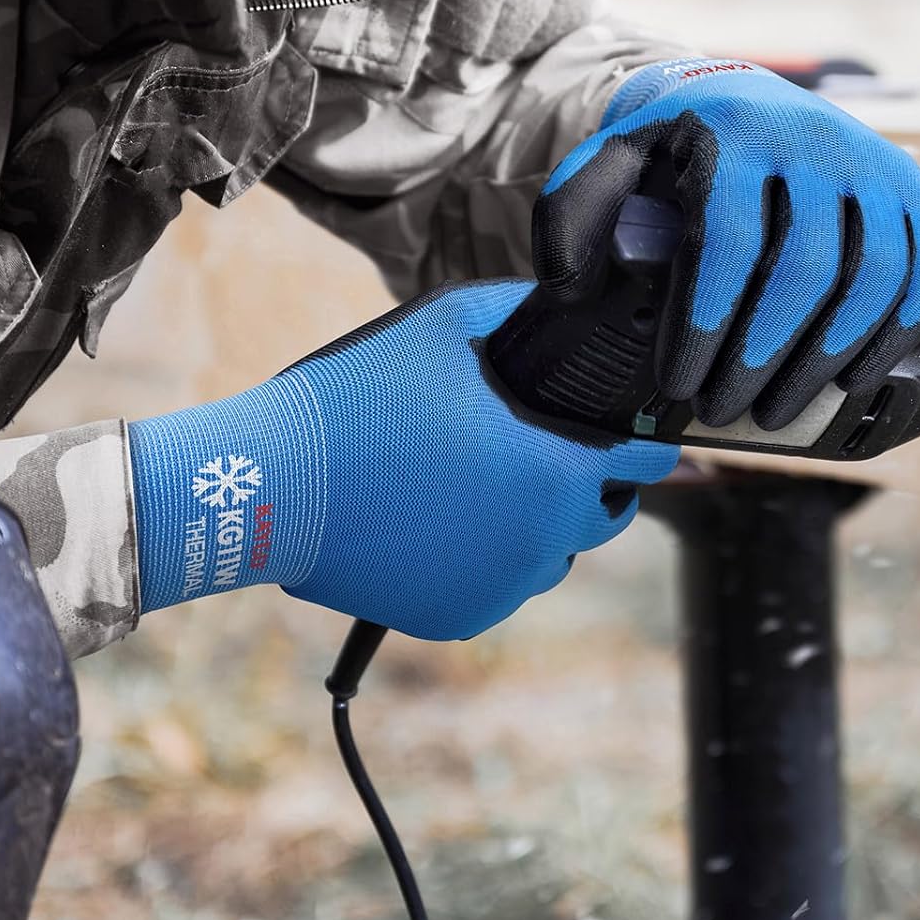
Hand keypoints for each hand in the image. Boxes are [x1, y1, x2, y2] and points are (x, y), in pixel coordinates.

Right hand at [128, 282, 675, 638]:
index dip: (648, 440)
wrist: (272, 484)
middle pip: (606, 516)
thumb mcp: (450, 324)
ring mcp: (501, 587)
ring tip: (491, 482)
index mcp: (556, 471)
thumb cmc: (365, 397)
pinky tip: (453, 519)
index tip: (642, 429)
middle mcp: (542, 541)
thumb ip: (520, 311)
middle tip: (556, 449)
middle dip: (595, 485)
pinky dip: (491, 558)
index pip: (646, 462)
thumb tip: (563, 302)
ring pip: (553, 555)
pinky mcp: (457, 616)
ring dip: (541, 523)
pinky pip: (500, 585)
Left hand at [534, 58, 919, 429]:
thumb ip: (575, 213)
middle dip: (763, 356)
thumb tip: (573, 289)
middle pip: (807, 267)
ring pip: (875, 274)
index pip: (728, 240)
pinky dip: (898, 330)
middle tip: (725, 409)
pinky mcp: (914, 190)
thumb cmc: (671, 146)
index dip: (704, 324)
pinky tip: (854, 377)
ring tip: (781, 411)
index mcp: (737, 130)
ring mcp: (876, 164)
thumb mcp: (610, 160)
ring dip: (829, 357)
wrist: (740, 93)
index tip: (679, 385)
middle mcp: (818, 140)